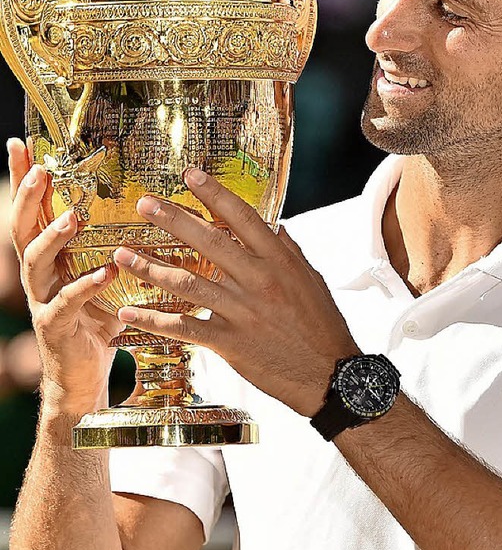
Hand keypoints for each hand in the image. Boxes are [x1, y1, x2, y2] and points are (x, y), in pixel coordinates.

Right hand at [8, 138, 122, 413]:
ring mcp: (43, 301)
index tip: (20, 141)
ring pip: (35, 263)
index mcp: (52, 258)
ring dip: (52, 237)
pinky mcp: (56, 328)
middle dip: (27, 197)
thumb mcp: (105, 279)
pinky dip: (85, 286)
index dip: (23, 177)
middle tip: (39, 170)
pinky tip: (105, 271)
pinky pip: (66, 303)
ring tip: (71, 217)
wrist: (84, 379)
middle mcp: (41, 276)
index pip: (33, 211)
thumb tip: (154, 211)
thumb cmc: (99, 321)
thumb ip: (116, 248)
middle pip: (22, 229)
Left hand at [113, 168, 359, 415]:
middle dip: (173, 219)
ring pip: (188, 283)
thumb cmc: (322, 326)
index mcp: (278, 261)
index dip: (215, 193)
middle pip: (209, 242)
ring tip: (122, 254)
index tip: (191, 174)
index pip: (242, 217)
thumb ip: (288, 252)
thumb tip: (274, 227)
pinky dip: (153, 320)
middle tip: (144, 204)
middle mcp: (258, 280)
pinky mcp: (229, 342)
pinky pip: (184, 327)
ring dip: (151, 267)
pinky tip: (128, 312)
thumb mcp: (311, 280)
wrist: (331, 374)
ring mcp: (241, 311)